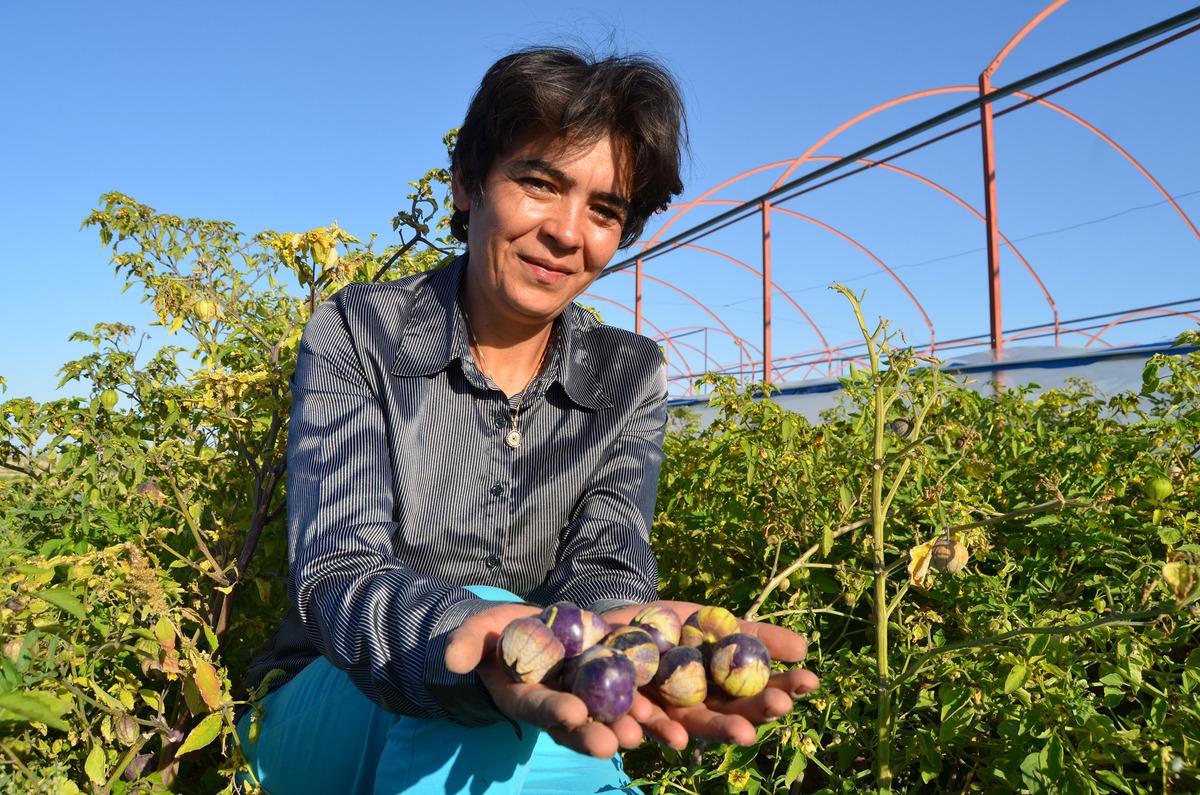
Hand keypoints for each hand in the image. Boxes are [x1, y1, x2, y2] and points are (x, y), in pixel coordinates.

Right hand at [445, 603, 671, 757]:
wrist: (522, 630)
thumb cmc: (492, 635)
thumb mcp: (476, 633)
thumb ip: (466, 645)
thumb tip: (450, 659)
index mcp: (527, 697)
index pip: (540, 707)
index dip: (555, 711)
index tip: (571, 714)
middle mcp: (560, 703)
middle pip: (584, 723)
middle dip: (603, 733)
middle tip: (624, 743)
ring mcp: (588, 694)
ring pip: (616, 716)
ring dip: (640, 727)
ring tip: (665, 738)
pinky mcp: (611, 680)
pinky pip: (636, 695)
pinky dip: (658, 708)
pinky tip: (682, 721)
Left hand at [601, 600, 819, 746]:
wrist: (615, 620)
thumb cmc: (672, 625)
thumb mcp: (715, 622)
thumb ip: (754, 637)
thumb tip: (803, 648)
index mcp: (715, 691)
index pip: (753, 695)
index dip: (782, 689)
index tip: (809, 682)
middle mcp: (690, 709)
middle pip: (724, 717)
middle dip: (752, 715)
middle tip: (780, 708)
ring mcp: (657, 712)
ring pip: (685, 726)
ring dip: (715, 731)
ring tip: (742, 734)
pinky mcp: (621, 710)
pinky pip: (636, 720)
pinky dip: (651, 727)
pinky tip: (674, 736)